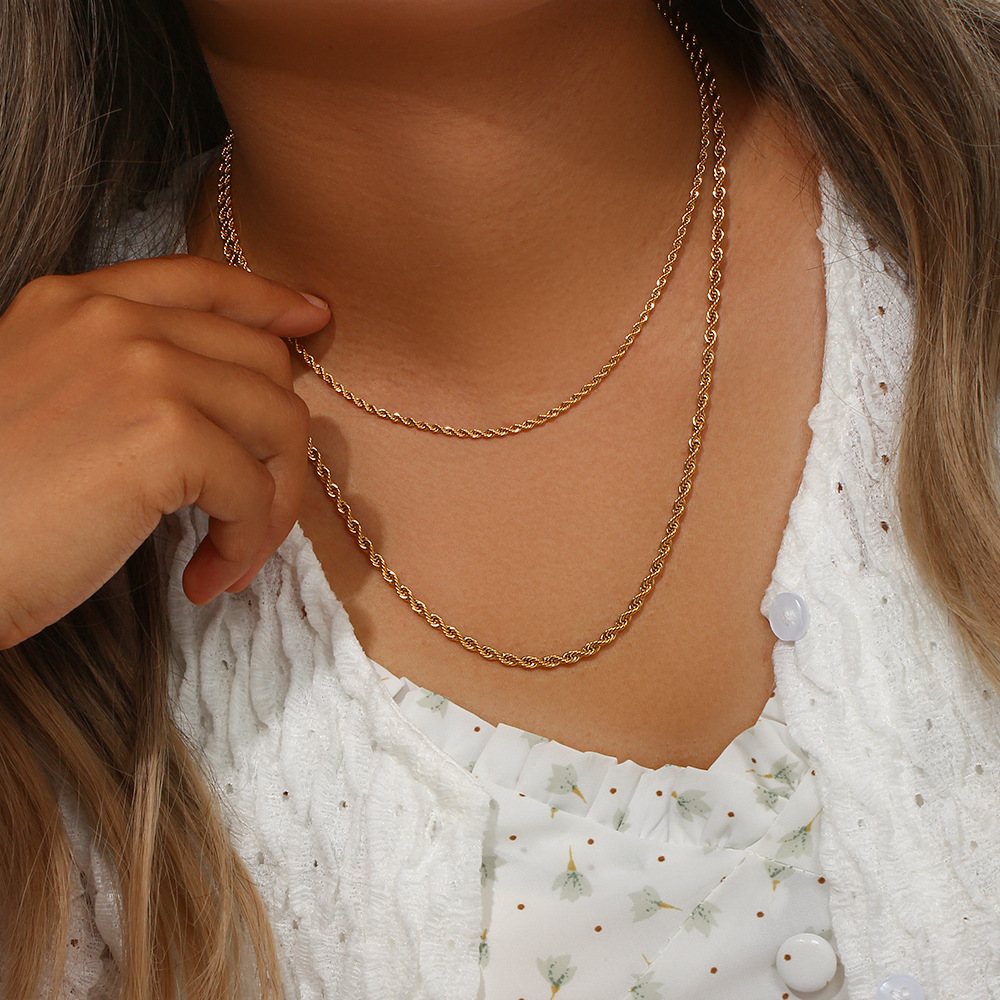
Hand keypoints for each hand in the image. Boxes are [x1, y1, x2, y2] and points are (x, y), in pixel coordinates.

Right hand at [0, 254, 330, 647]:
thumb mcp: (50, 405)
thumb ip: (126, 377)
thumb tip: (230, 396)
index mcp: (77, 303)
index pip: (201, 279)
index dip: (267, 298)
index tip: (310, 318)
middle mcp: (112, 320)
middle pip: (263, 361)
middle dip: (278, 446)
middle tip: (252, 515)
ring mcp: (140, 368)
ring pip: (278, 422)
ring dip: (271, 503)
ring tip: (232, 555)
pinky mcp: (163, 433)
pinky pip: (254, 488)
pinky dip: (246, 542)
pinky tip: (205, 578)